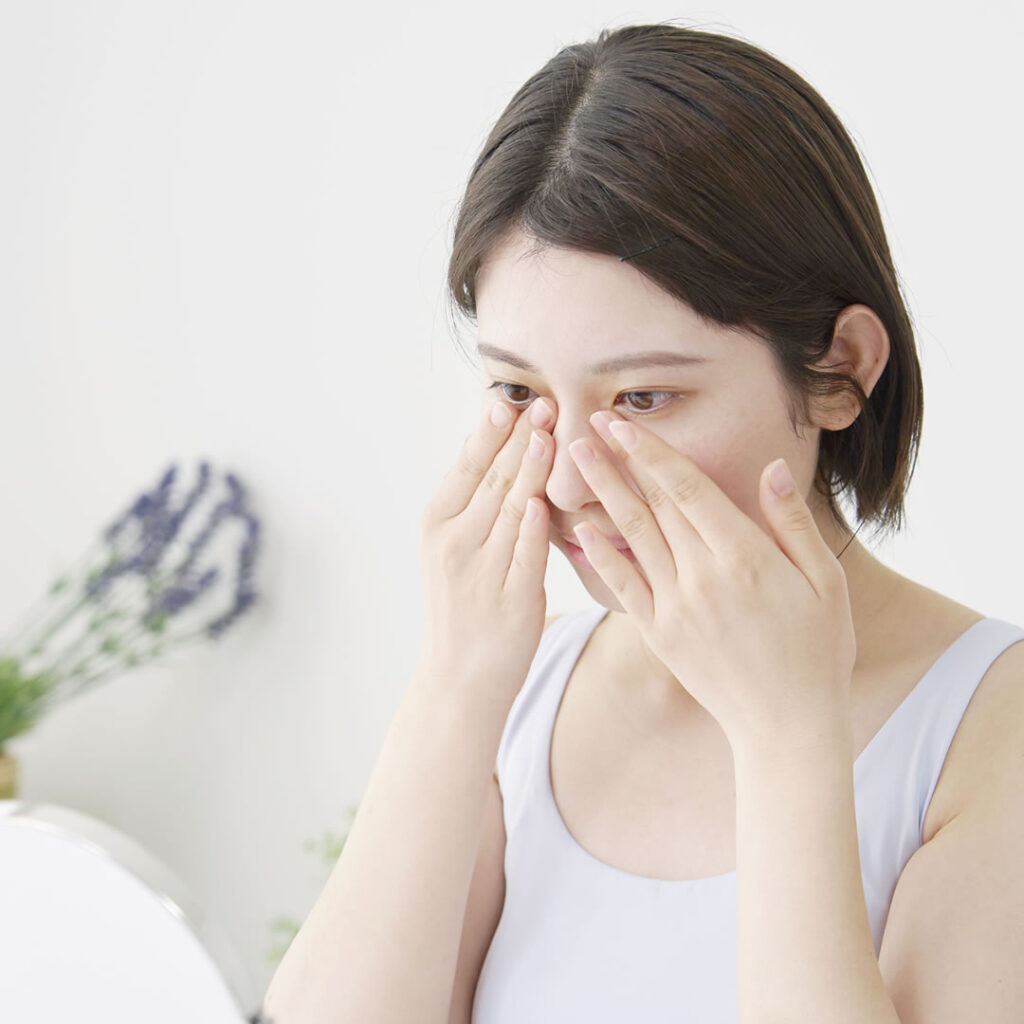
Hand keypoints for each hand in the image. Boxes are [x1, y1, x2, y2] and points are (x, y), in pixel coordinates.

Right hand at [418, 396, 556, 708]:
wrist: (459, 676)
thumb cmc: (463, 604)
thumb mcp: (452, 546)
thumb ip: (471, 500)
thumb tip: (489, 442)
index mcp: (438, 523)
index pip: (467, 466)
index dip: (492, 432)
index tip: (514, 400)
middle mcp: (454, 543)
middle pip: (491, 480)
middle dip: (519, 439)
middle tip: (544, 402)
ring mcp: (481, 572)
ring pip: (510, 509)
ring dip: (531, 469)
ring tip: (550, 434)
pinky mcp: (510, 601)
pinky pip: (525, 556)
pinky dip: (534, 528)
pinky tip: (543, 501)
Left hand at [566, 410, 856, 746]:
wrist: (788, 725)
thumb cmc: (818, 650)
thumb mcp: (825, 581)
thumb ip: (792, 523)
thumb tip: (770, 468)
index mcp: (745, 556)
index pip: (687, 489)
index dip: (651, 451)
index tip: (622, 422)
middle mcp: (703, 576)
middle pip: (652, 505)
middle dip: (617, 460)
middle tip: (585, 423)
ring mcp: (676, 607)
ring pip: (631, 537)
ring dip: (601, 493)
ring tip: (575, 459)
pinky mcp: (660, 635)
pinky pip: (623, 587)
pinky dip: (599, 557)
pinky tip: (578, 529)